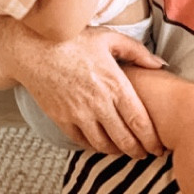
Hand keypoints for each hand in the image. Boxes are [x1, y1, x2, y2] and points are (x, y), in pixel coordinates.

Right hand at [18, 26, 166, 157]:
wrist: (32, 47)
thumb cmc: (72, 39)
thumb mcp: (109, 38)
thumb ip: (137, 52)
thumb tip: (160, 64)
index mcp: (114, 84)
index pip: (139, 121)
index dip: (151, 139)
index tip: (159, 146)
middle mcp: (98, 103)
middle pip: (124, 139)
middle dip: (138, 151)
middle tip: (145, 154)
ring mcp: (78, 114)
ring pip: (103, 144)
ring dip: (117, 151)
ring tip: (124, 151)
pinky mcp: (61, 119)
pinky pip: (81, 141)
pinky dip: (94, 146)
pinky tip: (101, 143)